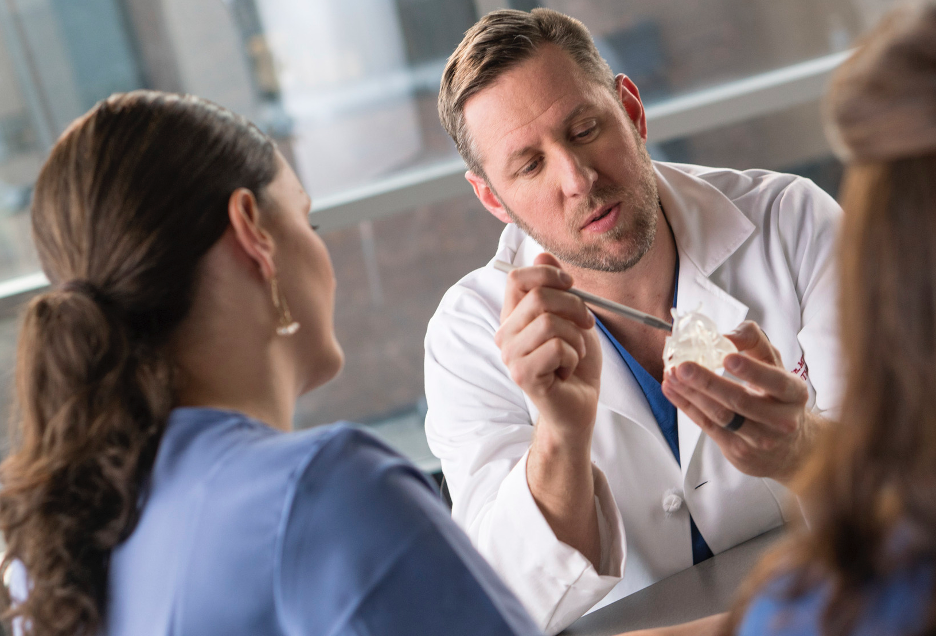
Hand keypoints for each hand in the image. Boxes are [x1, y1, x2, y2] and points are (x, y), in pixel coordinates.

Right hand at [495, 253, 601, 447]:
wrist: (579, 405)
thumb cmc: (575, 362)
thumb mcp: (572, 318)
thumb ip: (557, 289)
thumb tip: (543, 255)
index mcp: (513, 317)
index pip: (515, 277)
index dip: (547, 275)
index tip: (571, 286)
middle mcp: (505, 334)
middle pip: (539, 298)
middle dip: (575, 307)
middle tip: (586, 325)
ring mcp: (511, 356)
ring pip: (550, 323)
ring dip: (576, 338)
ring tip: (574, 354)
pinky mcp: (523, 375)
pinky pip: (557, 348)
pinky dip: (574, 357)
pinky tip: (568, 370)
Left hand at [661, 321, 817, 484]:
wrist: (790, 448)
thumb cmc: (778, 398)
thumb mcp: (775, 366)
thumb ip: (754, 343)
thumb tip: (725, 335)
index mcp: (794, 394)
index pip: (775, 382)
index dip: (752, 370)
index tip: (728, 357)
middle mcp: (781, 420)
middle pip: (741, 401)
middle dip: (708, 383)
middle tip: (684, 366)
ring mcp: (759, 439)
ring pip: (721, 416)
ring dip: (691, 394)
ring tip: (671, 374)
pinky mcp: (738, 451)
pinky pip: (707, 426)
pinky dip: (686, 406)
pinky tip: (672, 389)